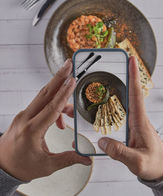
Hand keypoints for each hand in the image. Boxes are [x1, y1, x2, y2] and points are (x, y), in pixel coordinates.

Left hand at [0, 59, 90, 181]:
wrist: (1, 165)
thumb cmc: (20, 165)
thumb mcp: (46, 166)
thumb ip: (68, 159)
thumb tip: (86, 158)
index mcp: (32, 131)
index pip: (52, 108)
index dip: (64, 93)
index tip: (72, 80)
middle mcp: (26, 118)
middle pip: (45, 93)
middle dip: (58, 77)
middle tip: (68, 64)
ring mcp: (24, 115)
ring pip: (43, 96)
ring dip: (58, 90)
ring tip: (72, 104)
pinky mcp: (25, 115)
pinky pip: (41, 104)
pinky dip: (53, 105)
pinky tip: (60, 119)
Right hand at [98, 56, 162, 180]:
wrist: (162, 168)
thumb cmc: (154, 163)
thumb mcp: (137, 162)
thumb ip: (120, 152)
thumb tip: (103, 141)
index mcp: (140, 121)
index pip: (136, 94)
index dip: (133, 76)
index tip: (131, 60)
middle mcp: (137, 117)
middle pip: (129, 91)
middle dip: (124, 74)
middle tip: (116, 61)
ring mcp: (134, 120)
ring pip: (124, 99)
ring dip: (118, 86)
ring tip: (108, 75)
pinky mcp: (131, 125)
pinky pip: (121, 110)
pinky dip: (114, 101)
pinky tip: (106, 101)